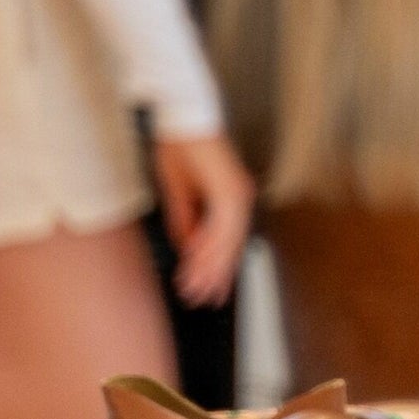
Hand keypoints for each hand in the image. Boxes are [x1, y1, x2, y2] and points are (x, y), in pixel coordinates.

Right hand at [151, 130, 255, 307]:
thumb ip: (186, 222)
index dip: (216, 269)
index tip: (206, 291)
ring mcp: (237, 193)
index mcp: (230, 200)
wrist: (181, 118)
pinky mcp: (229, 187)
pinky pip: (220, 223)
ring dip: (208, 265)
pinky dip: (209, 244)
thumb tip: (188, 250)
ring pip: (226, 240)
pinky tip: (197, 261)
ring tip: (194, 287)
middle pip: (228, 246)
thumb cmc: (180, 150)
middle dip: (212, 275)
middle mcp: (239, 198)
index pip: (225, 243)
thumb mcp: (179, 195)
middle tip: (200, 299)